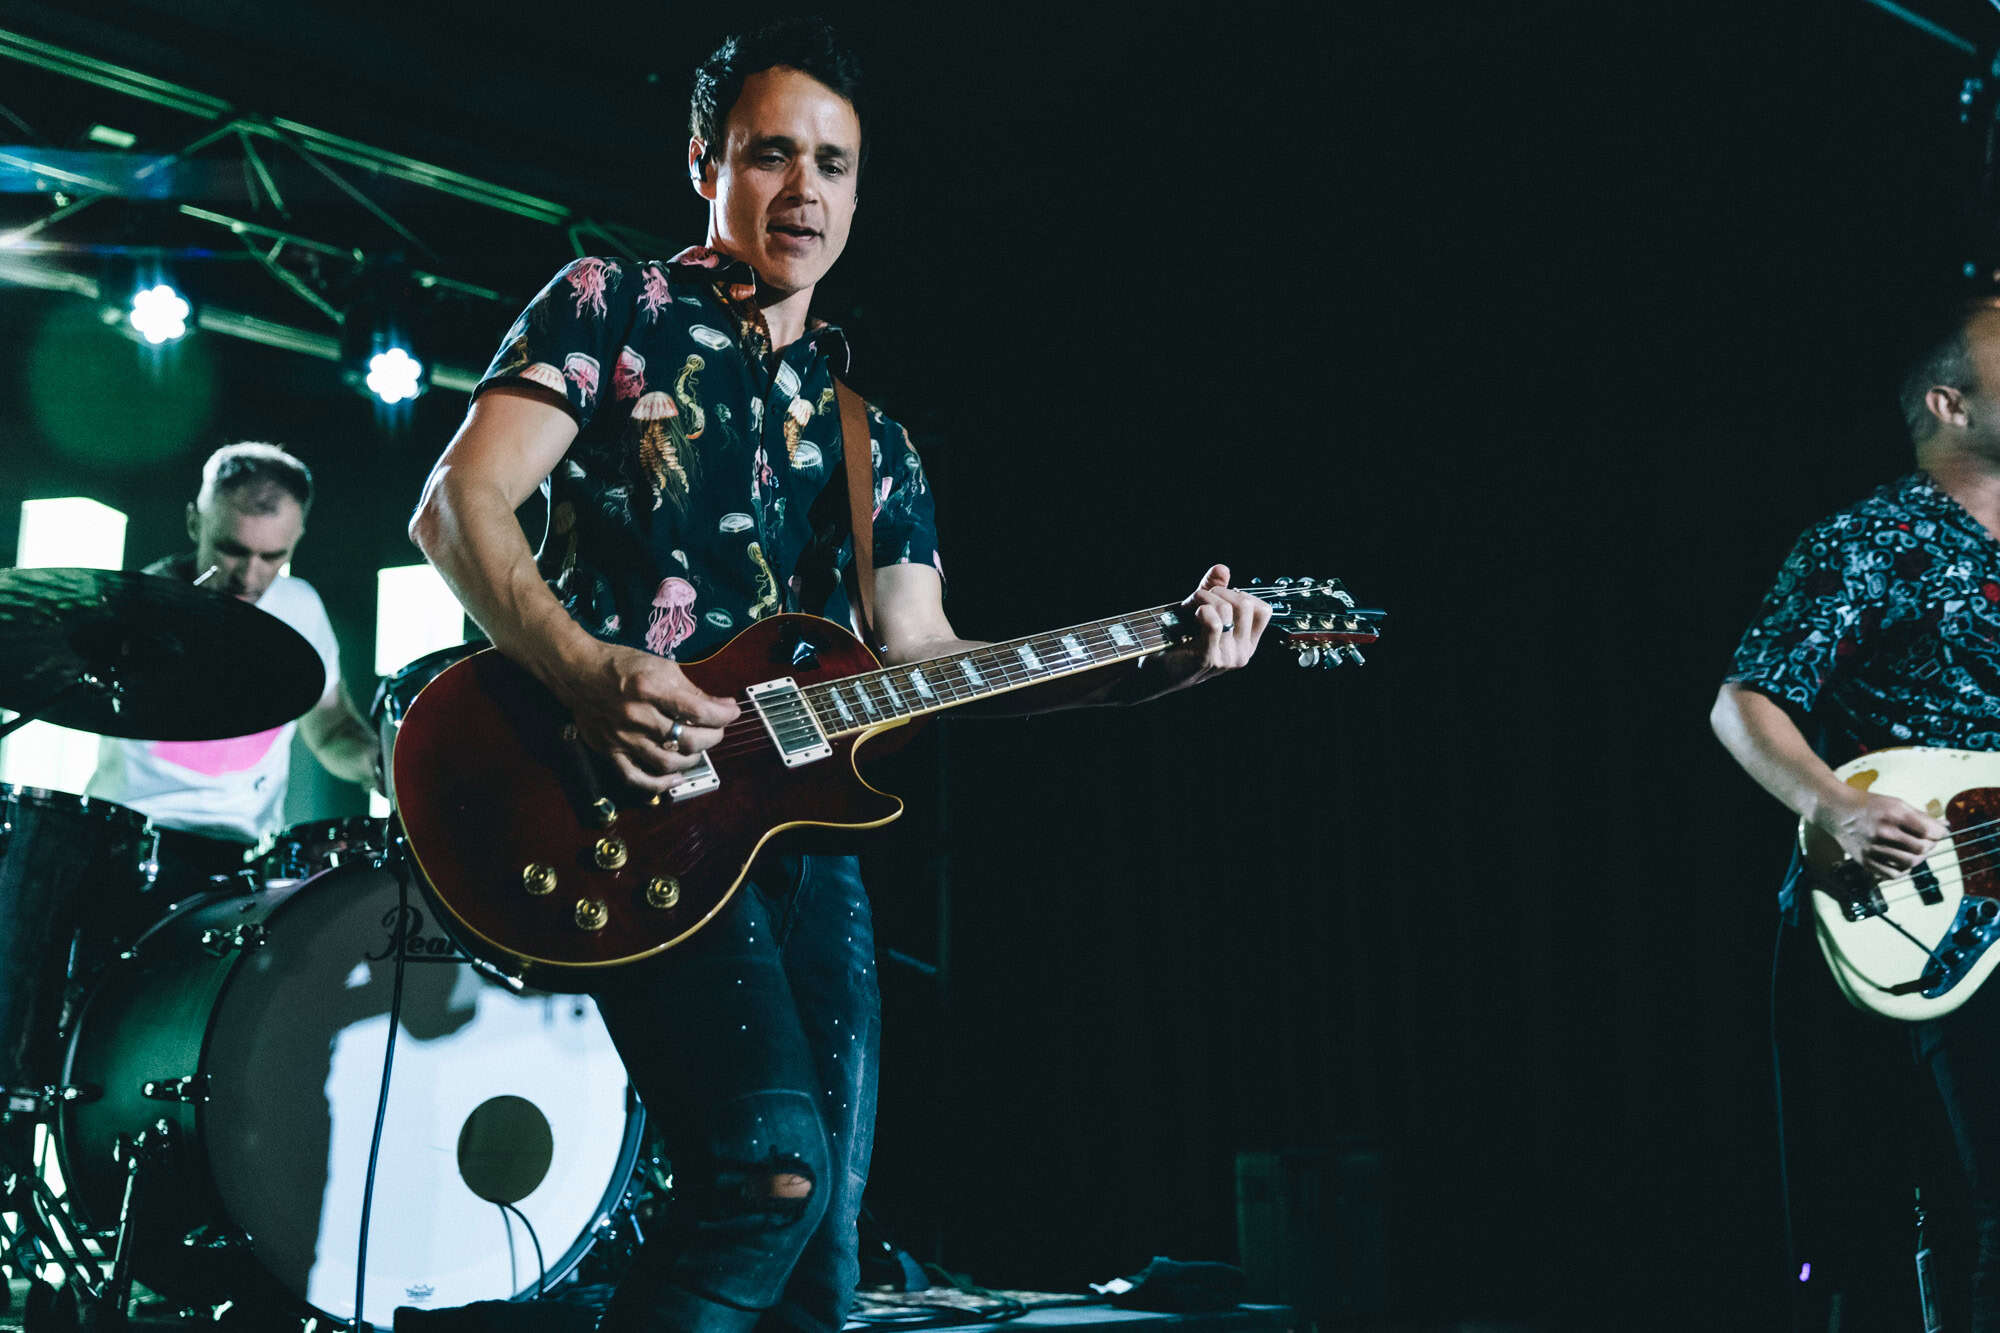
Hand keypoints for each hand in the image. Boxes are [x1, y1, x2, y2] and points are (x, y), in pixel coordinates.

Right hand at [556, 642, 740, 793]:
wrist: (579, 672)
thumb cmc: (622, 665)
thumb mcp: (661, 666)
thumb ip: (691, 690)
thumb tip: (722, 707)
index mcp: (650, 688)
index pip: (698, 710)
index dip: (723, 715)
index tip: (732, 712)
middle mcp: (636, 715)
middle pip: (687, 739)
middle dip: (712, 737)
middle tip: (717, 730)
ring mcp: (622, 736)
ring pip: (667, 761)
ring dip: (692, 759)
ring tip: (698, 749)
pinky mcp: (610, 751)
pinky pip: (636, 778)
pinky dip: (659, 784)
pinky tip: (676, 777)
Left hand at [1177, 563, 1272, 672]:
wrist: (1158, 670)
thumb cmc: (1181, 639)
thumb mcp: (1203, 609)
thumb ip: (1214, 587)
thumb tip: (1222, 568)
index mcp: (1247, 643)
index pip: (1263, 611)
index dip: (1242, 595)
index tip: (1221, 598)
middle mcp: (1242, 653)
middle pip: (1246, 605)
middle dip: (1220, 592)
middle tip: (1201, 597)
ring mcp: (1227, 658)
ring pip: (1227, 610)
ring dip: (1204, 598)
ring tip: (1191, 606)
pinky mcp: (1209, 659)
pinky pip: (1214, 623)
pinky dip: (1202, 611)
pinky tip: (1193, 615)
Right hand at [1815, 785, 1948, 879]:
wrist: (1836, 809)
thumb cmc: (1868, 805)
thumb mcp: (1895, 803)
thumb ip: (1920, 816)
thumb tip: (1945, 827)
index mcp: (1892, 814)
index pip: (1928, 830)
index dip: (1939, 833)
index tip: (1939, 832)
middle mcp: (1883, 831)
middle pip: (1921, 848)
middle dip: (1931, 845)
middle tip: (1928, 841)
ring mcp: (1873, 847)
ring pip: (1910, 863)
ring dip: (1919, 858)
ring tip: (1916, 851)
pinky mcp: (1864, 860)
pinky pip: (1892, 874)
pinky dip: (1903, 870)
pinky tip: (1903, 862)